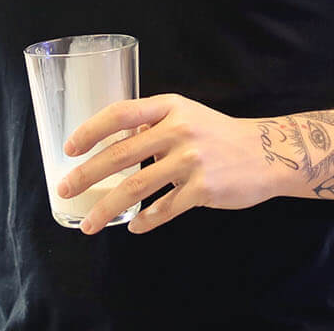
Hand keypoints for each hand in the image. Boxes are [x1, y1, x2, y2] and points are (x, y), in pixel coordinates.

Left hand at [57, 93, 286, 234]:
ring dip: (107, 208)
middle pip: (120, 154)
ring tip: (88, 224)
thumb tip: (113, 140)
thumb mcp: (185, 114)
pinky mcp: (205, 189)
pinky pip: (166, 209)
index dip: (90, 130)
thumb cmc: (218, 134)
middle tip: (65, 190)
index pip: (119, 113)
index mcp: (169, 107)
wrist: (269, 153)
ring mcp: (192, 161)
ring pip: (137, 187)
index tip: (69, 149)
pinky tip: (133, 227)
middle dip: (87, 175)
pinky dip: (146, 220)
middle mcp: (178, 131)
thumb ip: (151, 124)